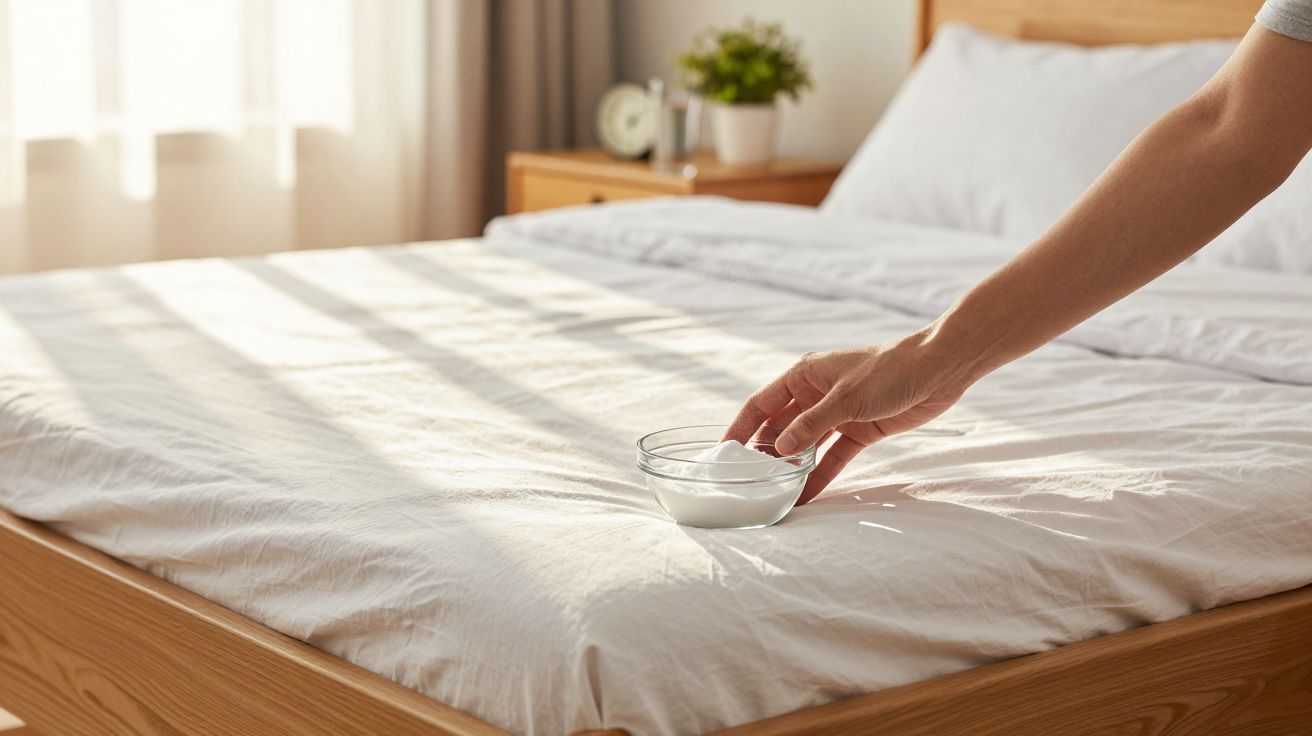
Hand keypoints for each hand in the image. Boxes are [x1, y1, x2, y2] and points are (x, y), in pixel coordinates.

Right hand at [724, 333, 967, 504]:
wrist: (939, 370)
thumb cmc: (890, 370)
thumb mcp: (846, 397)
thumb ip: (812, 423)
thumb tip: (779, 448)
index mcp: (804, 375)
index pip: (761, 404)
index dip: (741, 426)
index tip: (723, 451)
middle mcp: (815, 394)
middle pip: (780, 428)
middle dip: (765, 453)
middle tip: (748, 482)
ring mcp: (837, 414)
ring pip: (805, 445)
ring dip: (792, 468)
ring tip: (773, 494)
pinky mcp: (859, 431)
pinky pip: (833, 457)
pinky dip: (821, 474)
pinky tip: (807, 495)